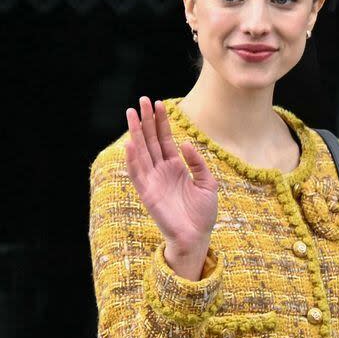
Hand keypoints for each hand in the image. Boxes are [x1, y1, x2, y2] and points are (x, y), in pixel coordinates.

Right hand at [125, 98, 218, 276]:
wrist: (197, 237)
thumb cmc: (203, 214)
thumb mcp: (208, 184)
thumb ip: (198, 163)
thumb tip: (185, 144)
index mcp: (175, 167)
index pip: (165, 139)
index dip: (161, 122)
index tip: (159, 103)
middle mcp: (161, 172)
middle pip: (150, 141)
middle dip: (146, 120)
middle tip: (141, 100)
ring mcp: (153, 181)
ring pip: (141, 152)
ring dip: (135, 133)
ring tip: (131, 114)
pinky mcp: (148, 194)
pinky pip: (137, 174)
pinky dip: (133, 160)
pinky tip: (130, 143)